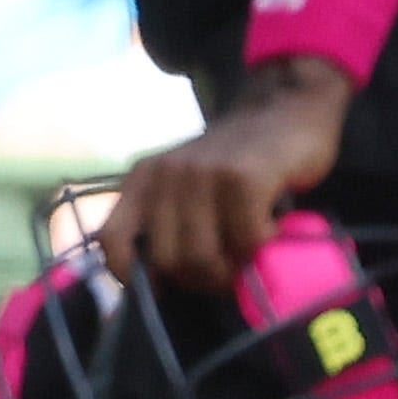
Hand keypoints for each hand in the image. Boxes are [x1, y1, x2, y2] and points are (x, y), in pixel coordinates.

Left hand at [99, 67, 351, 297]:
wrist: (286, 108)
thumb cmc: (238, 160)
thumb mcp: (188, 185)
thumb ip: (169, 221)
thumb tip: (160, 286)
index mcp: (143, 178)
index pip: (111, 240)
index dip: (129, 275)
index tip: (160, 289)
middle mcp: (165, 173)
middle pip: (166, 260)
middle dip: (200, 278)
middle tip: (229, 268)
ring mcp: (203, 172)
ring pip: (203, 256)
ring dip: (233, 267)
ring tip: (249, 250)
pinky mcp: (243, 176)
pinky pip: (247, 239)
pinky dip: (263, 244)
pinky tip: (272, 226)